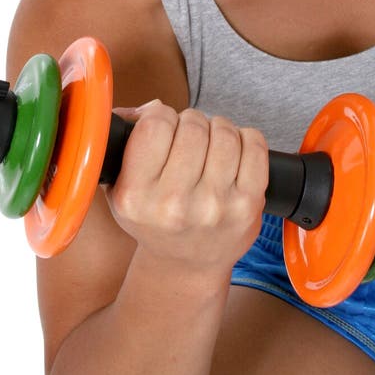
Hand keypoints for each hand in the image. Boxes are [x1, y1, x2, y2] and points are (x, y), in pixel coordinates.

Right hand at [103, 101, 268, 277]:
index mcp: (136, 197)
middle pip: (192, 126)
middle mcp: (175, 205)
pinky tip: (234, 150)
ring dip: (217, 128)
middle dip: (190, 122)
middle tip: (188, 137)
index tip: (161, 126)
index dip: (159, 115)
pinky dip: (246, 137)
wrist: (186, 265)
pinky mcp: (248, 206)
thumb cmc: (154, 218)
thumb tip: (149, 108)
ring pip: (224, 132)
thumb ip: (123, 141)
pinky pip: (255, 146)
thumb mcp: (119, 187)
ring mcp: (215, 206)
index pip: (155, 124)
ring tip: (210, 143)